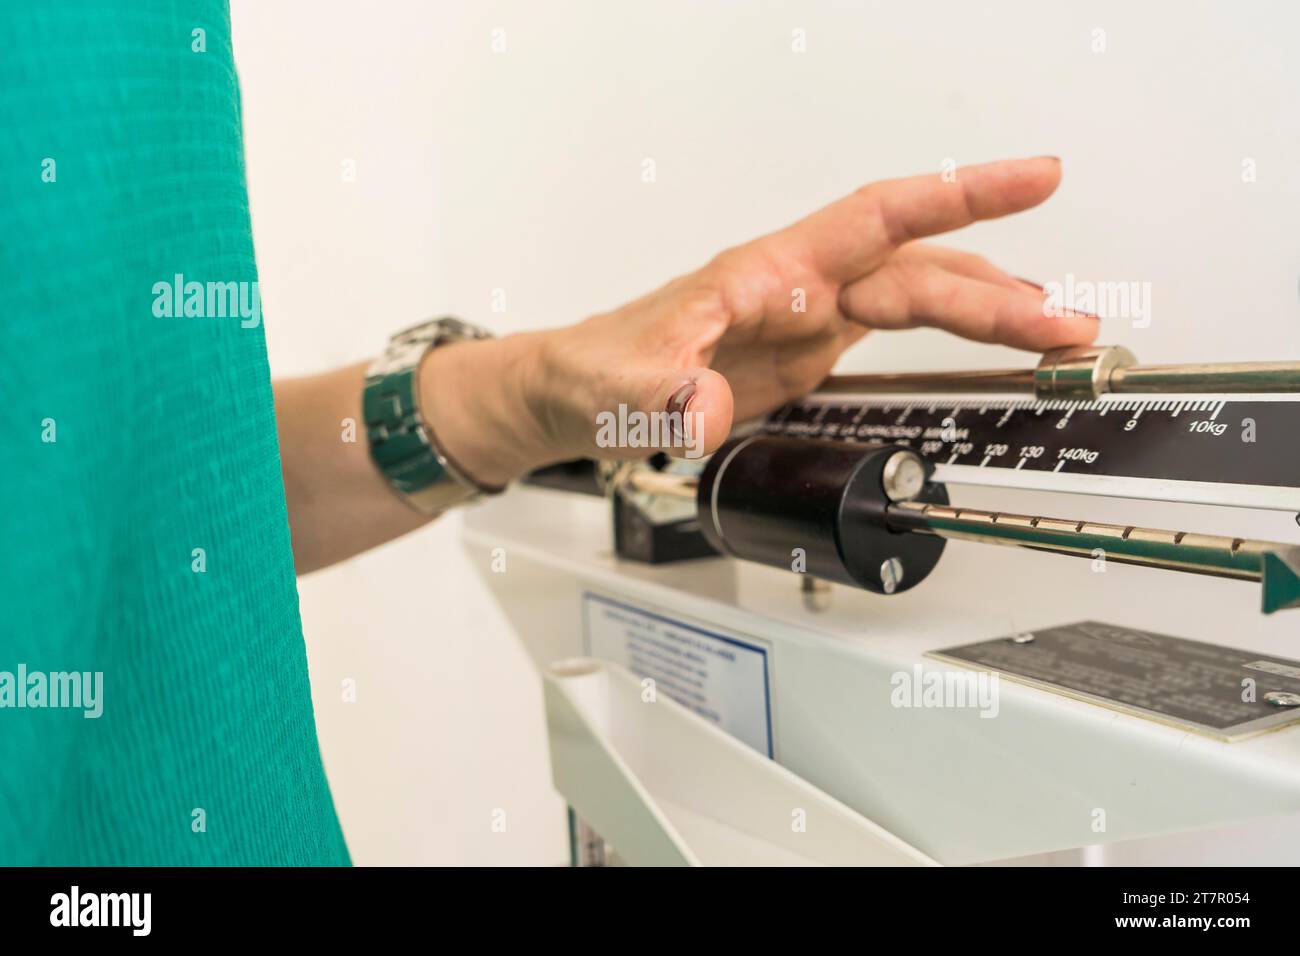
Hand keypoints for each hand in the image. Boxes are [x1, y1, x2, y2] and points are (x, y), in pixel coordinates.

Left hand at [423, 157, 1097, 485]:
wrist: (577, 397)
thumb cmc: (592, 374)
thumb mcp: (615, 389)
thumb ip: (658, 395)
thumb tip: (703, 407)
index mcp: (763, 275)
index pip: (875, 219)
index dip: (955, 197)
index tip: (1030, 178)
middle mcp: (796, 287)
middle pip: (915, 269)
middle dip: (998, 288)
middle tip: (1070, 323)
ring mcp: (805, 318)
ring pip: (915, 295)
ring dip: (987, 310)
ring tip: (1056, 333)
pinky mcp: (804, 350)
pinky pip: (894, 328)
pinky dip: (949, 332)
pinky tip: (987, 341)